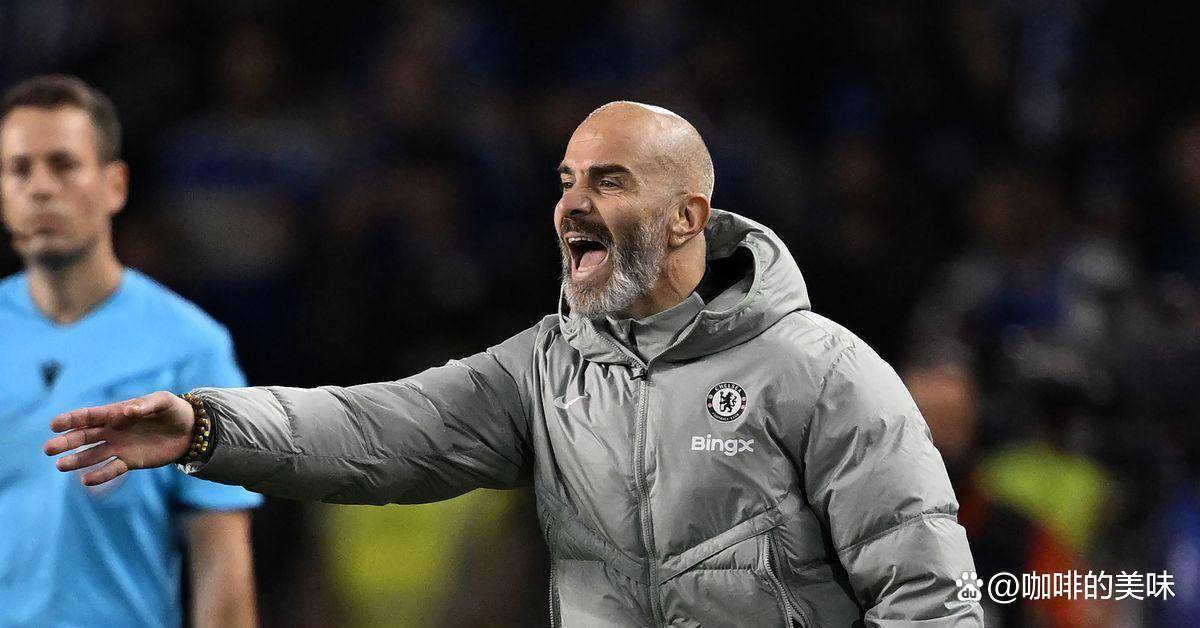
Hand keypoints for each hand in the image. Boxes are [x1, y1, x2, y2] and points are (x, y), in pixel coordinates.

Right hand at [44, 391, 196, 484]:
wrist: (190, 430)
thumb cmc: (173, 410)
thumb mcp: (163, 401)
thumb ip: (146, 405)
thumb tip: (126, 411)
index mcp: (116, 413)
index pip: (89, 416)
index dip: (71, 419)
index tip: (54, 425)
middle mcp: (113, 431)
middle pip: (84, 436)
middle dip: (66, 442)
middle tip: (48, 449)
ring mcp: (119, 447)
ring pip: (92, 455)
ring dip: (76, 460)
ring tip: (60, 465)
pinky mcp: (130, 461)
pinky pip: (112, 469)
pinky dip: (100, 475)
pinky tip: (86, 480)